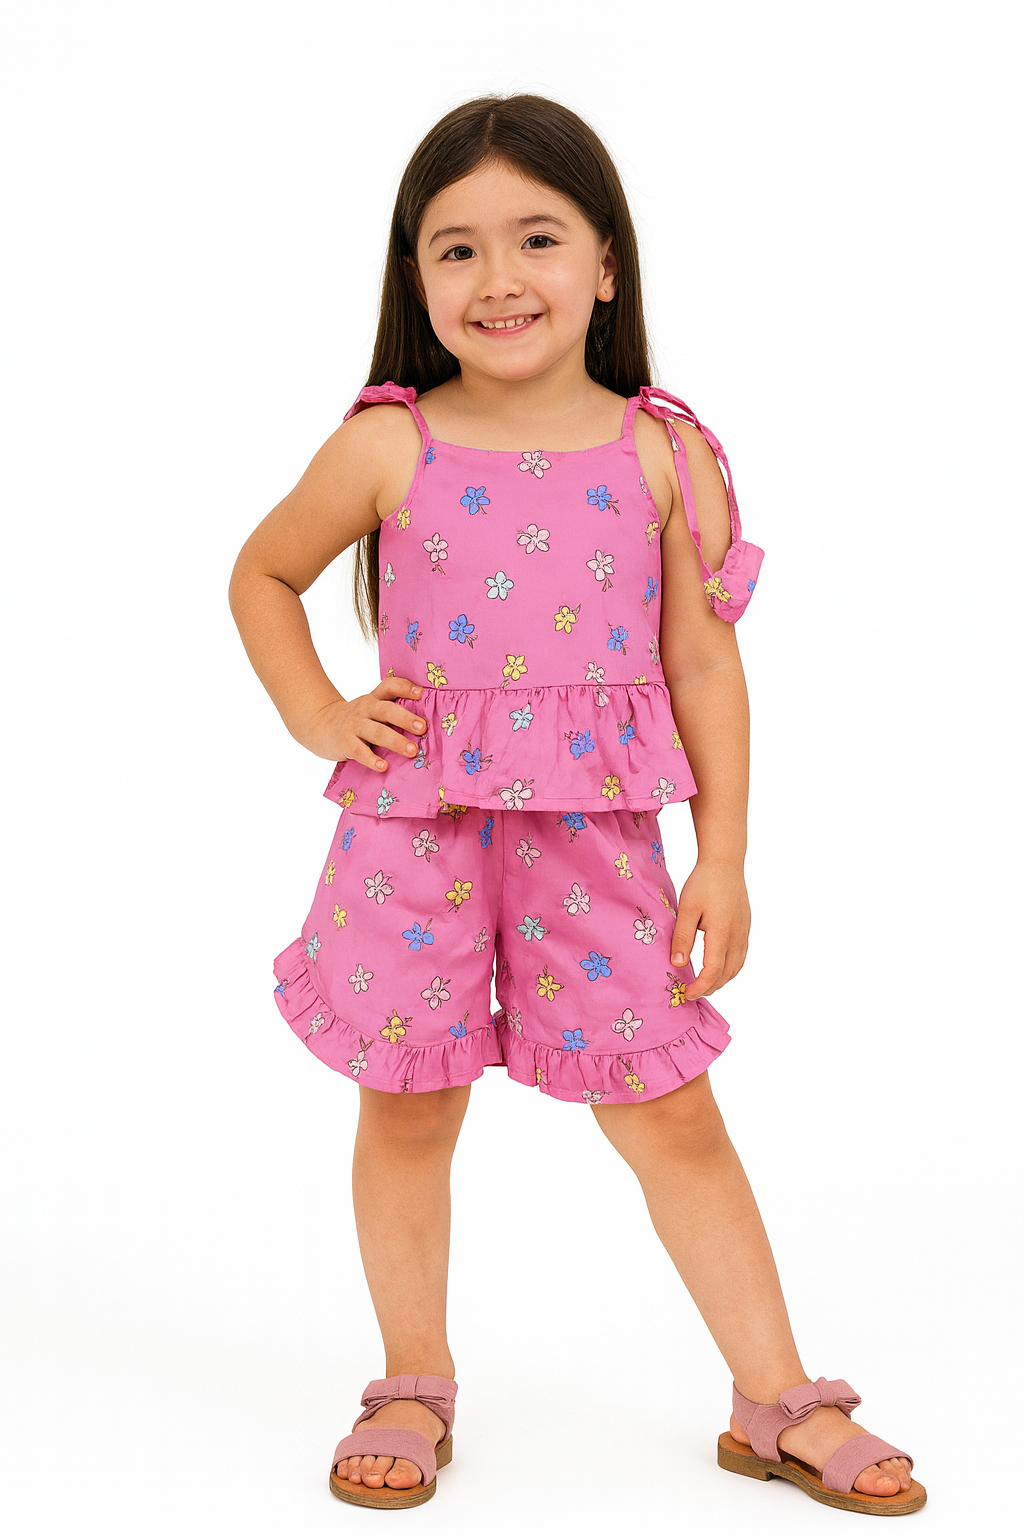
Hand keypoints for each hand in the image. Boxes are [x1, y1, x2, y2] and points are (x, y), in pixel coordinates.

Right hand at [302, 677, 427, 768]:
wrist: (320, 725)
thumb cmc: (356, 720)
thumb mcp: (371, 709)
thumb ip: (391, 712)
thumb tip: (427, 724)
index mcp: (374, 698)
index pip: (389, 686)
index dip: (404, 687)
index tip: (421, 693)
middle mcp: (365, 709)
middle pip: (386, 710)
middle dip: (405, 718)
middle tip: (422, 728)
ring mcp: (354, 725)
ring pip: (376, 732)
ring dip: (395, 741)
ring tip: (412, 751)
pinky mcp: (345, 742)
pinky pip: (359, 751)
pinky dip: (371, 759)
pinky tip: (383, 766)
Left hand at [669, 860, 749, 1000]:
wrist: (725, 862)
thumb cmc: (703, 882)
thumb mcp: (687, 909)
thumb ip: (682, 937)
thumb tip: (677, 964)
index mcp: (722, 933)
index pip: (713, 971)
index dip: (701, 986)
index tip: (687, 994)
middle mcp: (737, 936)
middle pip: (727, 974)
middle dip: (710, 987)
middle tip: (692, 992)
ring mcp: (744, 932)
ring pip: (737, 967)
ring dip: (721, 980)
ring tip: (704, 984)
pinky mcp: (745, 926)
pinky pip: (741, 956)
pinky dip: (731, 968)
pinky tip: (719, 968)